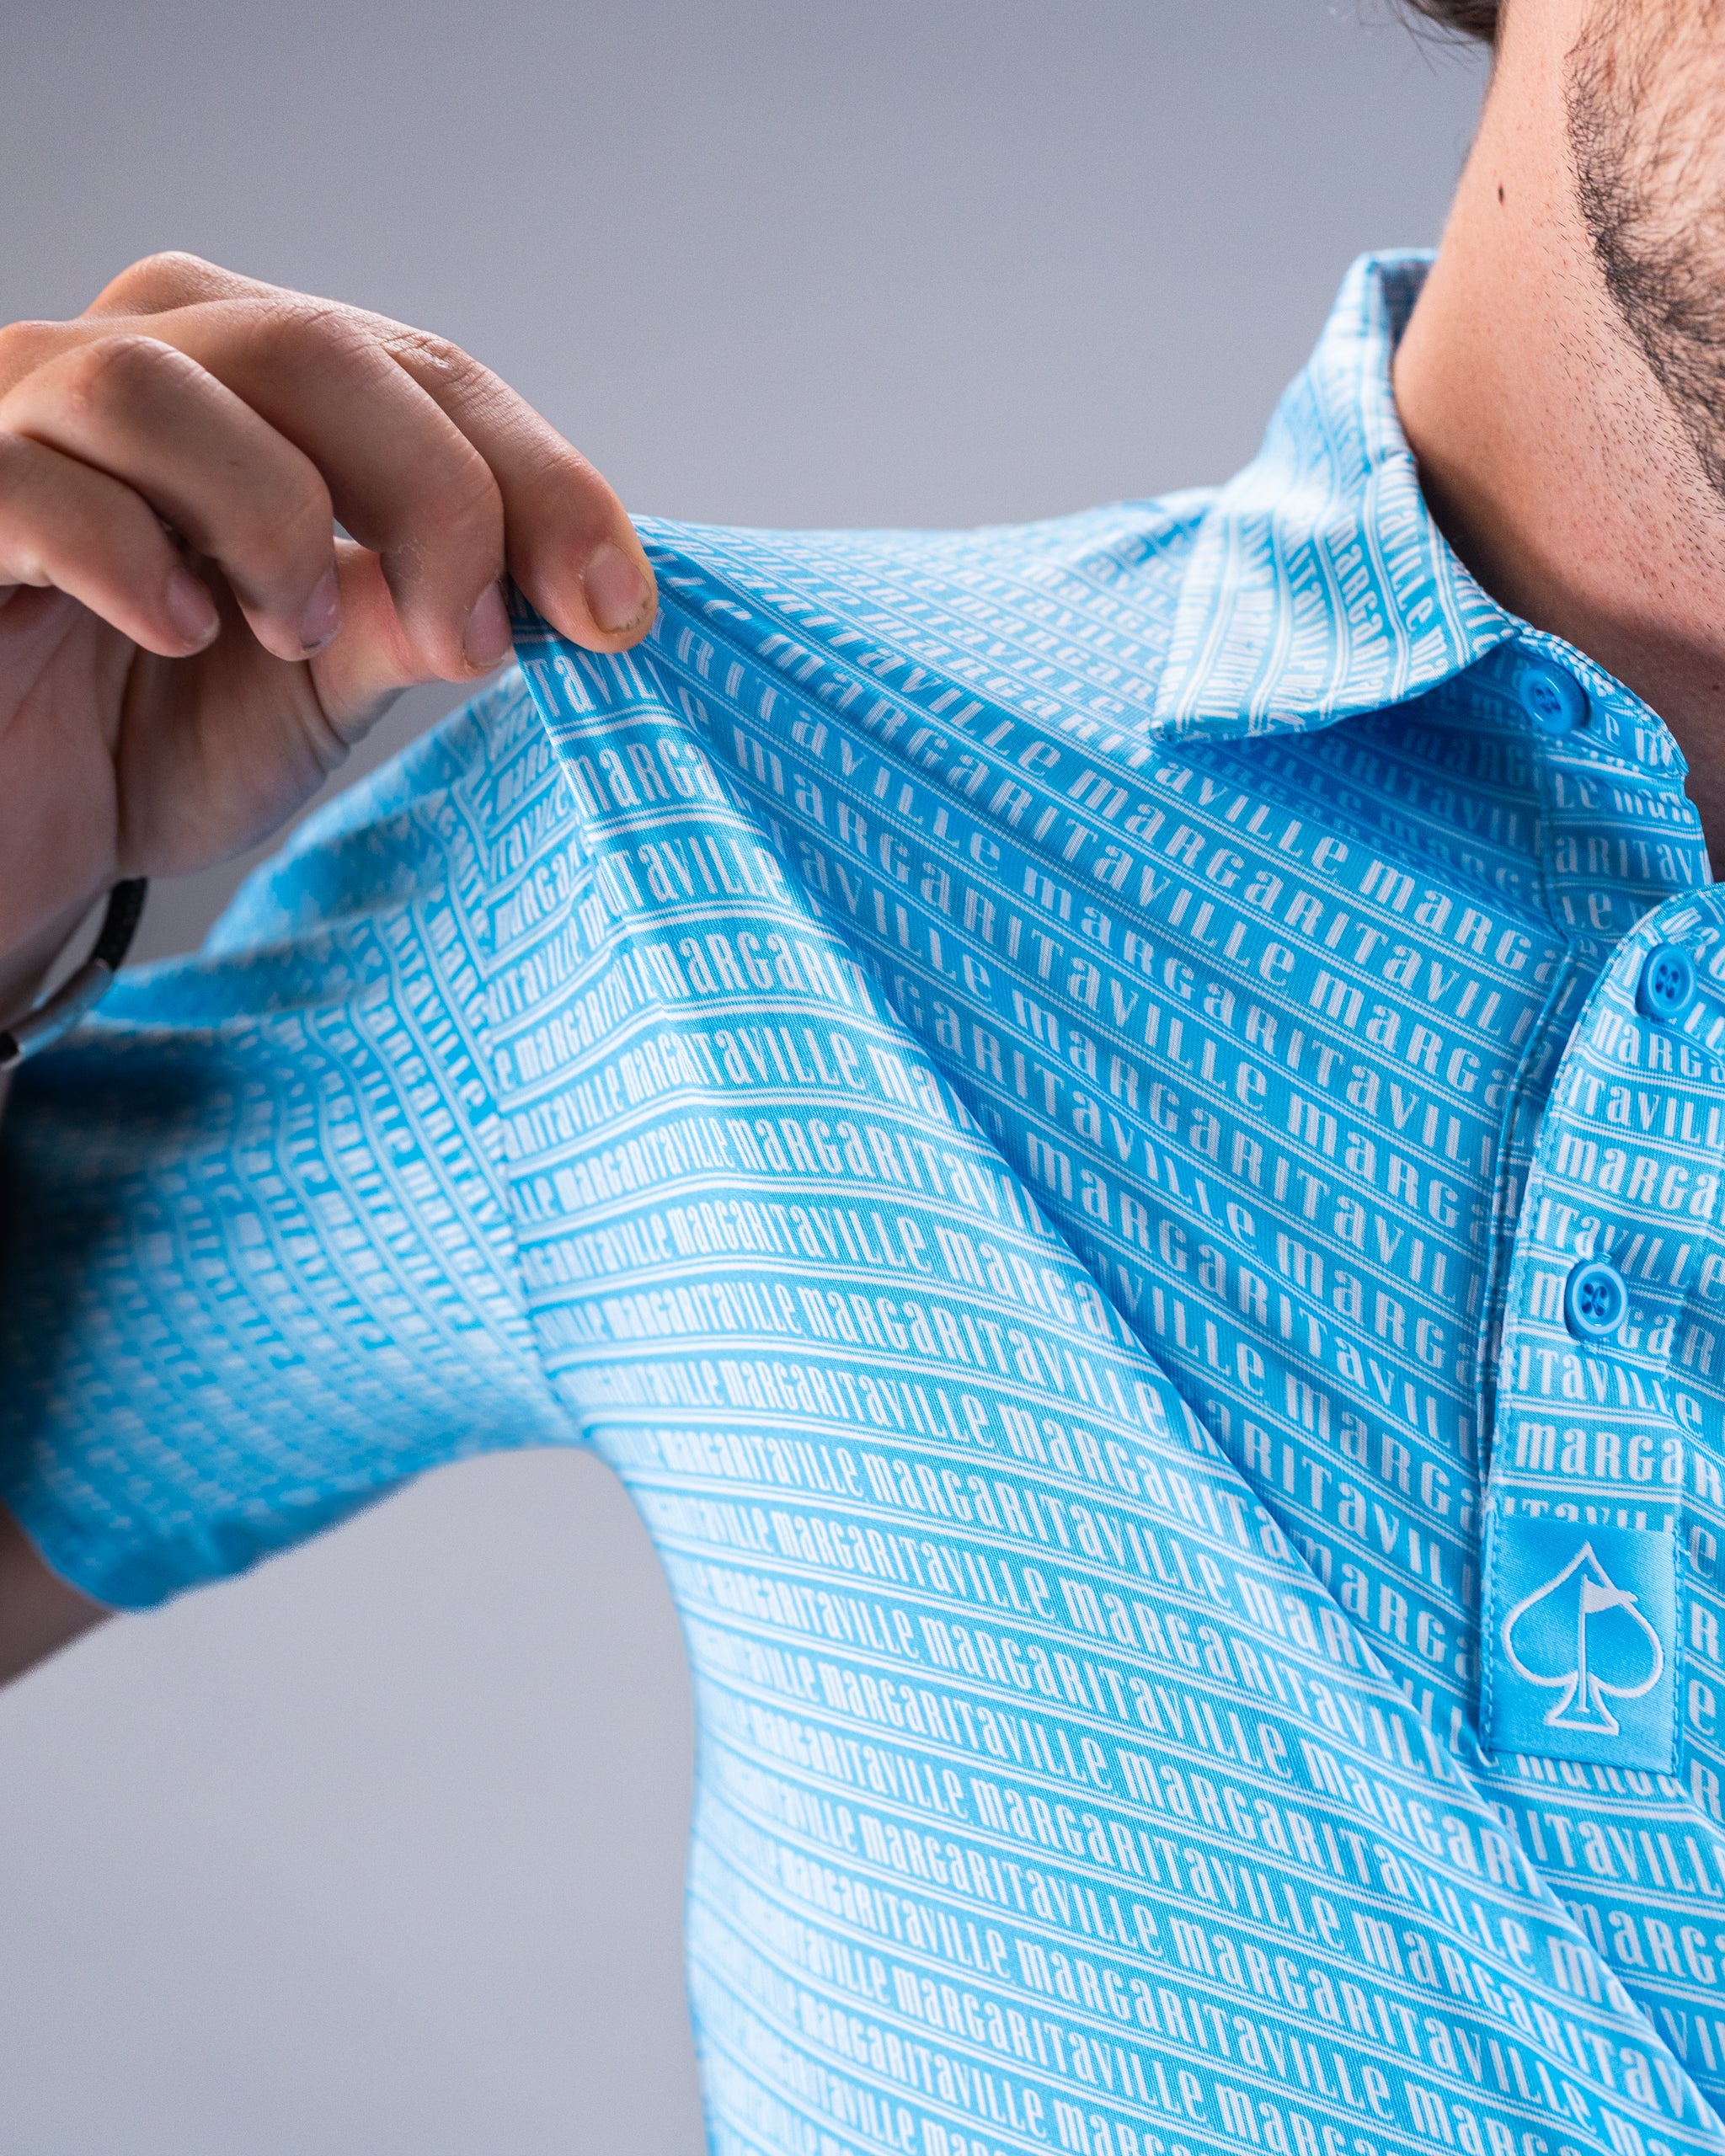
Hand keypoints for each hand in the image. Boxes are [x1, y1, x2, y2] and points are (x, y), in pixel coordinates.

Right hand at [0, 251, 656, 999]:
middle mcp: (133, 365)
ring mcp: (20, 422)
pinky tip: (179, 630)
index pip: (421, 373)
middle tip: (471, 640)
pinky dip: (129, 554)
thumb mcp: (324, 684)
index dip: (537, 480)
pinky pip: (35, 481)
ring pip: (158, 383)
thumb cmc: (151, 734)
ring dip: (270, 516)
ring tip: (290, 632)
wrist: (11, 832)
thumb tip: (564, 595)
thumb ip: (419, 616)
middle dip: (435, 496)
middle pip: (310, 347)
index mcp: (245, 383)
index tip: (615, 607)